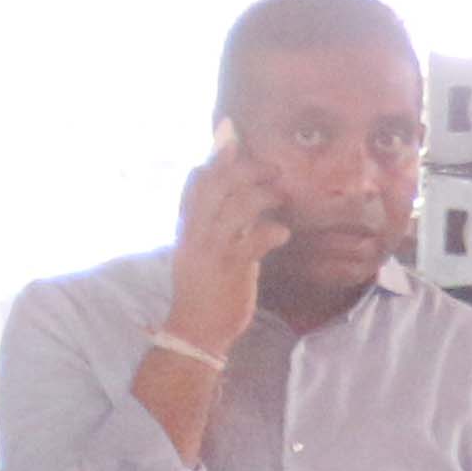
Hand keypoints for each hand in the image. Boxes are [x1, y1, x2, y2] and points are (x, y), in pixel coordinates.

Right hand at [165, 147, 293, 351]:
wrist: (195, 330)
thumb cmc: (204, 289)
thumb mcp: (202, 251)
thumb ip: (216, 222)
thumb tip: (236, 197)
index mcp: (188, 228)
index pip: (195, 183)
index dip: (214, 159)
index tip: (232, 140)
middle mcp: (196, 233)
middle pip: (217, 186)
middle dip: (246, 170)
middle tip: (273, 168)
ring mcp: (213, 250)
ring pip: (235, 208)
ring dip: (263, 195)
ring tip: (283, 196)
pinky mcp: (232, 270)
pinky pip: (253, 241)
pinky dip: (271, 231)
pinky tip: (283, 233)